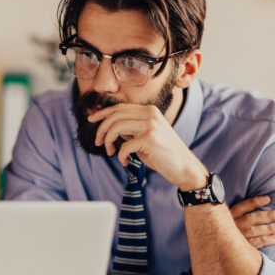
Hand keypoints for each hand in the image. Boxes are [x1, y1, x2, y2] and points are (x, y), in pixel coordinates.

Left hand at [89, 104, 206, 189]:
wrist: (184, 168)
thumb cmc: (162, 153)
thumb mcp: (143, 136)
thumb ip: (129, 128)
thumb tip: (108, 123)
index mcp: (148, 111)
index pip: (119, 107)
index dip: (102, 113)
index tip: (90, 119)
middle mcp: (150, 114)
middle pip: (114, 116)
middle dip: (101, 130)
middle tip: (98, 143)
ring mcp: (151, 125)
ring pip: (116, 128)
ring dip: (108, 142)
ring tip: (111, 153)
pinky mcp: (151, 139)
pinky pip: (124, 146)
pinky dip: (121, 156)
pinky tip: (125, 162)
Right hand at [230, 195, 274, 247]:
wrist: (219, 248)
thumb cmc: (228, 230)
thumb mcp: (228, 219)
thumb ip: (239, 212)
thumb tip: (258, 202)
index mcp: (229, 216)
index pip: (242, 207)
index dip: (255, 202)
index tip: (268, 199)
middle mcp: (234, 225)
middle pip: (251, 218)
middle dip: (267, 216)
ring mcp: (238, 236)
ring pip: (255, 230)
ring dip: (269, 228)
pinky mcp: (242, 246)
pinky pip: (256, 242)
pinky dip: (267, 239)